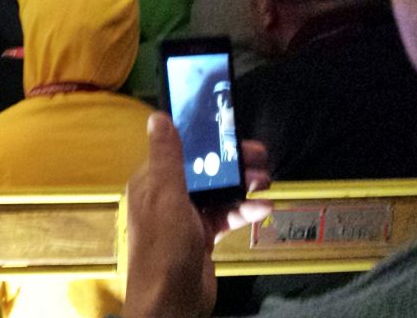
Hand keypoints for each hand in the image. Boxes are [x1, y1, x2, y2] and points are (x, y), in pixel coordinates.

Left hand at [123, 112, 271, 317]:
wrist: (172, 303)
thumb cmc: (165, 247)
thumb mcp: (166, 197)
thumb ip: (167, 158)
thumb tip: (157, 117)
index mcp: (151, 183)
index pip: (178, 150)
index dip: (204, 139)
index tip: (230, 129)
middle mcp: (166, 197)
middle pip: (203, 170)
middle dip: (231, 162)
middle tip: (259, 155)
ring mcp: (185, 219)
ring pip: (217, 193)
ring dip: (242, 186)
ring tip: (266, 182)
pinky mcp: (202, 238)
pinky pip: (225, 217)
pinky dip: (243, 211)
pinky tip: (263, 208)